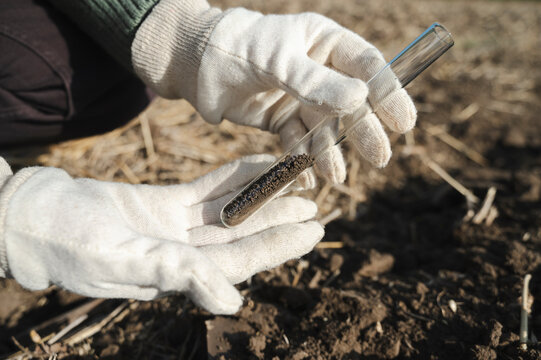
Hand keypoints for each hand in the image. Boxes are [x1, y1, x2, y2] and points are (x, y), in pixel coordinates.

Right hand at [0, 155, 322, 313]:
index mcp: (177, 273)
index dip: (278, 245)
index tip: (314, 228)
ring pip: (229, 211)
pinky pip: (206, 190)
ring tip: (295, 181)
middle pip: (242, 236)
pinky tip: (258, 167)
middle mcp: (182, 253)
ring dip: (262, 196)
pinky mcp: (163, 204)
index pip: (240, 261)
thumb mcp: (121, 260)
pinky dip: (232, 178)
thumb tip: (232, 303)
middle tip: (317, 204)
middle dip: (278, 220)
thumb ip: (176, 276)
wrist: (33, 215)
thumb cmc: (68, 242)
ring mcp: (174, 228)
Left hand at [132, 0, 415, 186]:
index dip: (388, 93)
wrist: (195, 67)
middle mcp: (318, 70)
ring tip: (336, 176)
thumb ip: (315, 82)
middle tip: (379, 158)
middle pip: (350, 103)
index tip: (404, 121)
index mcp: (324, 42)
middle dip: (362, 130)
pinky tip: (310, 176)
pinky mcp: (282, 119)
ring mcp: (300, 96)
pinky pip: (299, 141)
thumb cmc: (236, 50)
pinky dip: (304, 158)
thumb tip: (361, 100)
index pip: (367, 66)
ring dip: (332, 151)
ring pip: (325, 127)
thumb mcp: (277, 62)